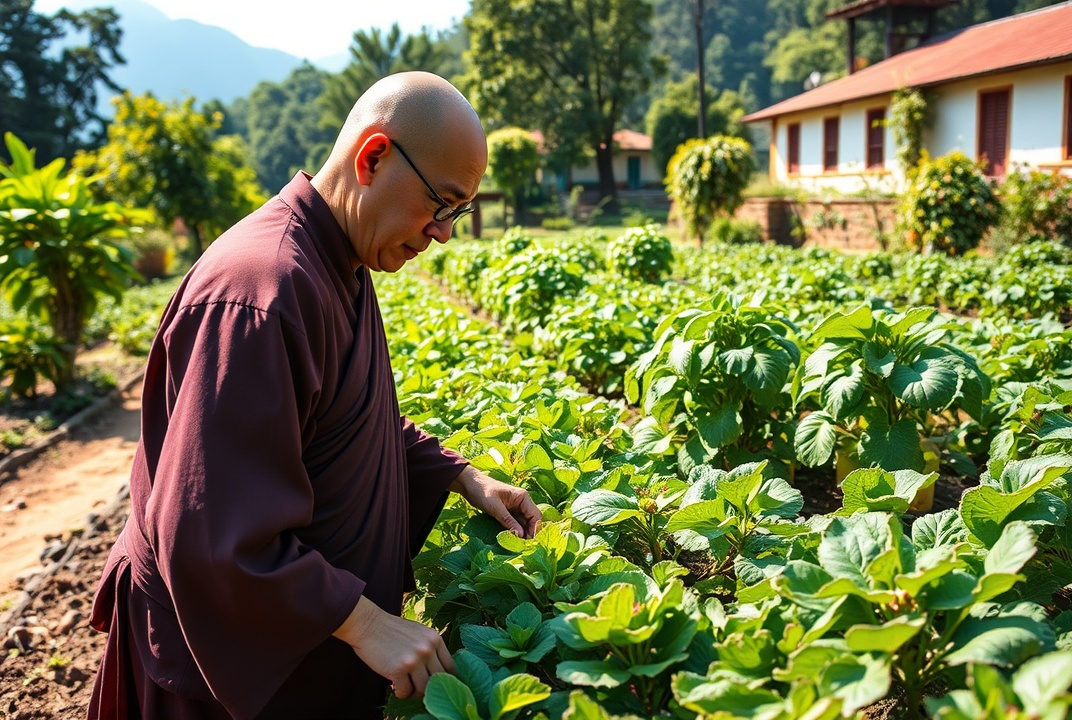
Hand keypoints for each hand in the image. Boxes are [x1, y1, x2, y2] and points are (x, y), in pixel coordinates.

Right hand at [333, 596, 454, 698]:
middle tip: (418, 688)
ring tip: (405, 686)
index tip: (436, 684)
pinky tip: (394, 684)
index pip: (450, 667)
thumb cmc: (391, 630)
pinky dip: (400, 692)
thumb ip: (430, 648)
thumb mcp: (418, 633)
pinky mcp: (398, 669)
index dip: (444, 680)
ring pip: (424, 689)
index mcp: (435, 639)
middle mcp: (428, 649)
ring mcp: (414, 659)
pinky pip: (405, 692)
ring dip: (414, 692)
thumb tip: (439, 673)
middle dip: (429, 688)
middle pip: (439, 681)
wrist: (367, 623)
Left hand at [449, 466, 540, 538]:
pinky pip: (515, 524)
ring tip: (518, 546)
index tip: (530, 542)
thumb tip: (521, 535)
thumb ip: (508, 520)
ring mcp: (515, 508)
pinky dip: (514, 532)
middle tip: (524, 547)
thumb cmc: (482, 491)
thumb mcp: (495, 507)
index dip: (535, 529)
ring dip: (522, 534)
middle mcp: (522, 503)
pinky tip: (512, 540)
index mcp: (523, 497)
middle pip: (531, 521)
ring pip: (523, 524)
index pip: (535, 516)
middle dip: (529, 534)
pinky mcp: (508, 513)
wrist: (470, 485)